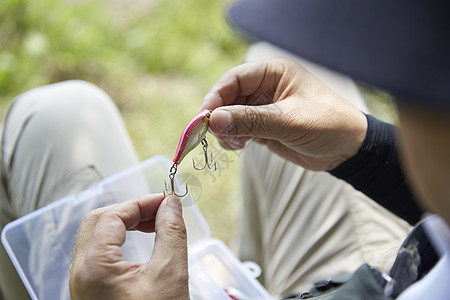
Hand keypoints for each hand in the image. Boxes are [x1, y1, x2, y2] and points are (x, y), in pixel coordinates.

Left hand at [69, 194, 188, 299]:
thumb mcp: (170, 275)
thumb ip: (171, 232)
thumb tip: (172, 204)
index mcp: (94, 268)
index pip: (113, 215)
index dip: (142, 203)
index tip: (166, 201)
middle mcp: (80, 275)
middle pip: (98, 222)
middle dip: (130, 210)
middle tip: (159, 211)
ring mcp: (82, 285)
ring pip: (96, 237)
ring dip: (124, 224)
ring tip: (154, 224)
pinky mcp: (90, 292)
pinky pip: (98, 254)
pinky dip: (119, 241)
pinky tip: (140, 243)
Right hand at [199, 58, 366, 170]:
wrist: (348, 150)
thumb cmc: (327, 125)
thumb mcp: (289, 121)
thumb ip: (251, 121)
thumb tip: (215, 120)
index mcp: (274, 73)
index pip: (235, 79)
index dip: (216, 96)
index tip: (205, 117)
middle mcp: (266, 87)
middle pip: (228, 97)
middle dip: (219, 116)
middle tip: (213, 134)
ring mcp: (263, 108)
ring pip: (230, 115)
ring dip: (225, 130)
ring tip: (234, 144)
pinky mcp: (263, 126)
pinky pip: (238, 129)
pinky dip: (233, 138)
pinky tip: (239, 146)